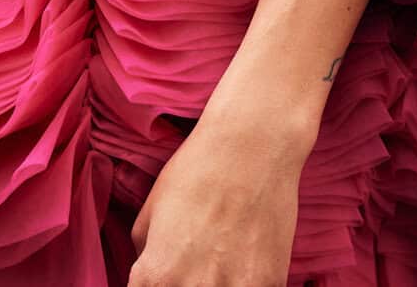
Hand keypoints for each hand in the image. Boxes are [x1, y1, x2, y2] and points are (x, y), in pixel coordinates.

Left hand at [128, 104, 308, 286]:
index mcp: (156, 276)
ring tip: (222, 260)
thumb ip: (146, 256)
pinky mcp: (270, 284)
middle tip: (197, 261)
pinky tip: (247, 257)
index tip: (168, 273)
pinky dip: (248, 280)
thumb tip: (151, 275)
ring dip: (220, 284)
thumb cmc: (197, 170)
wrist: (252, 144)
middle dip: (186, 283)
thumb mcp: (150, 212)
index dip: (158, 283)